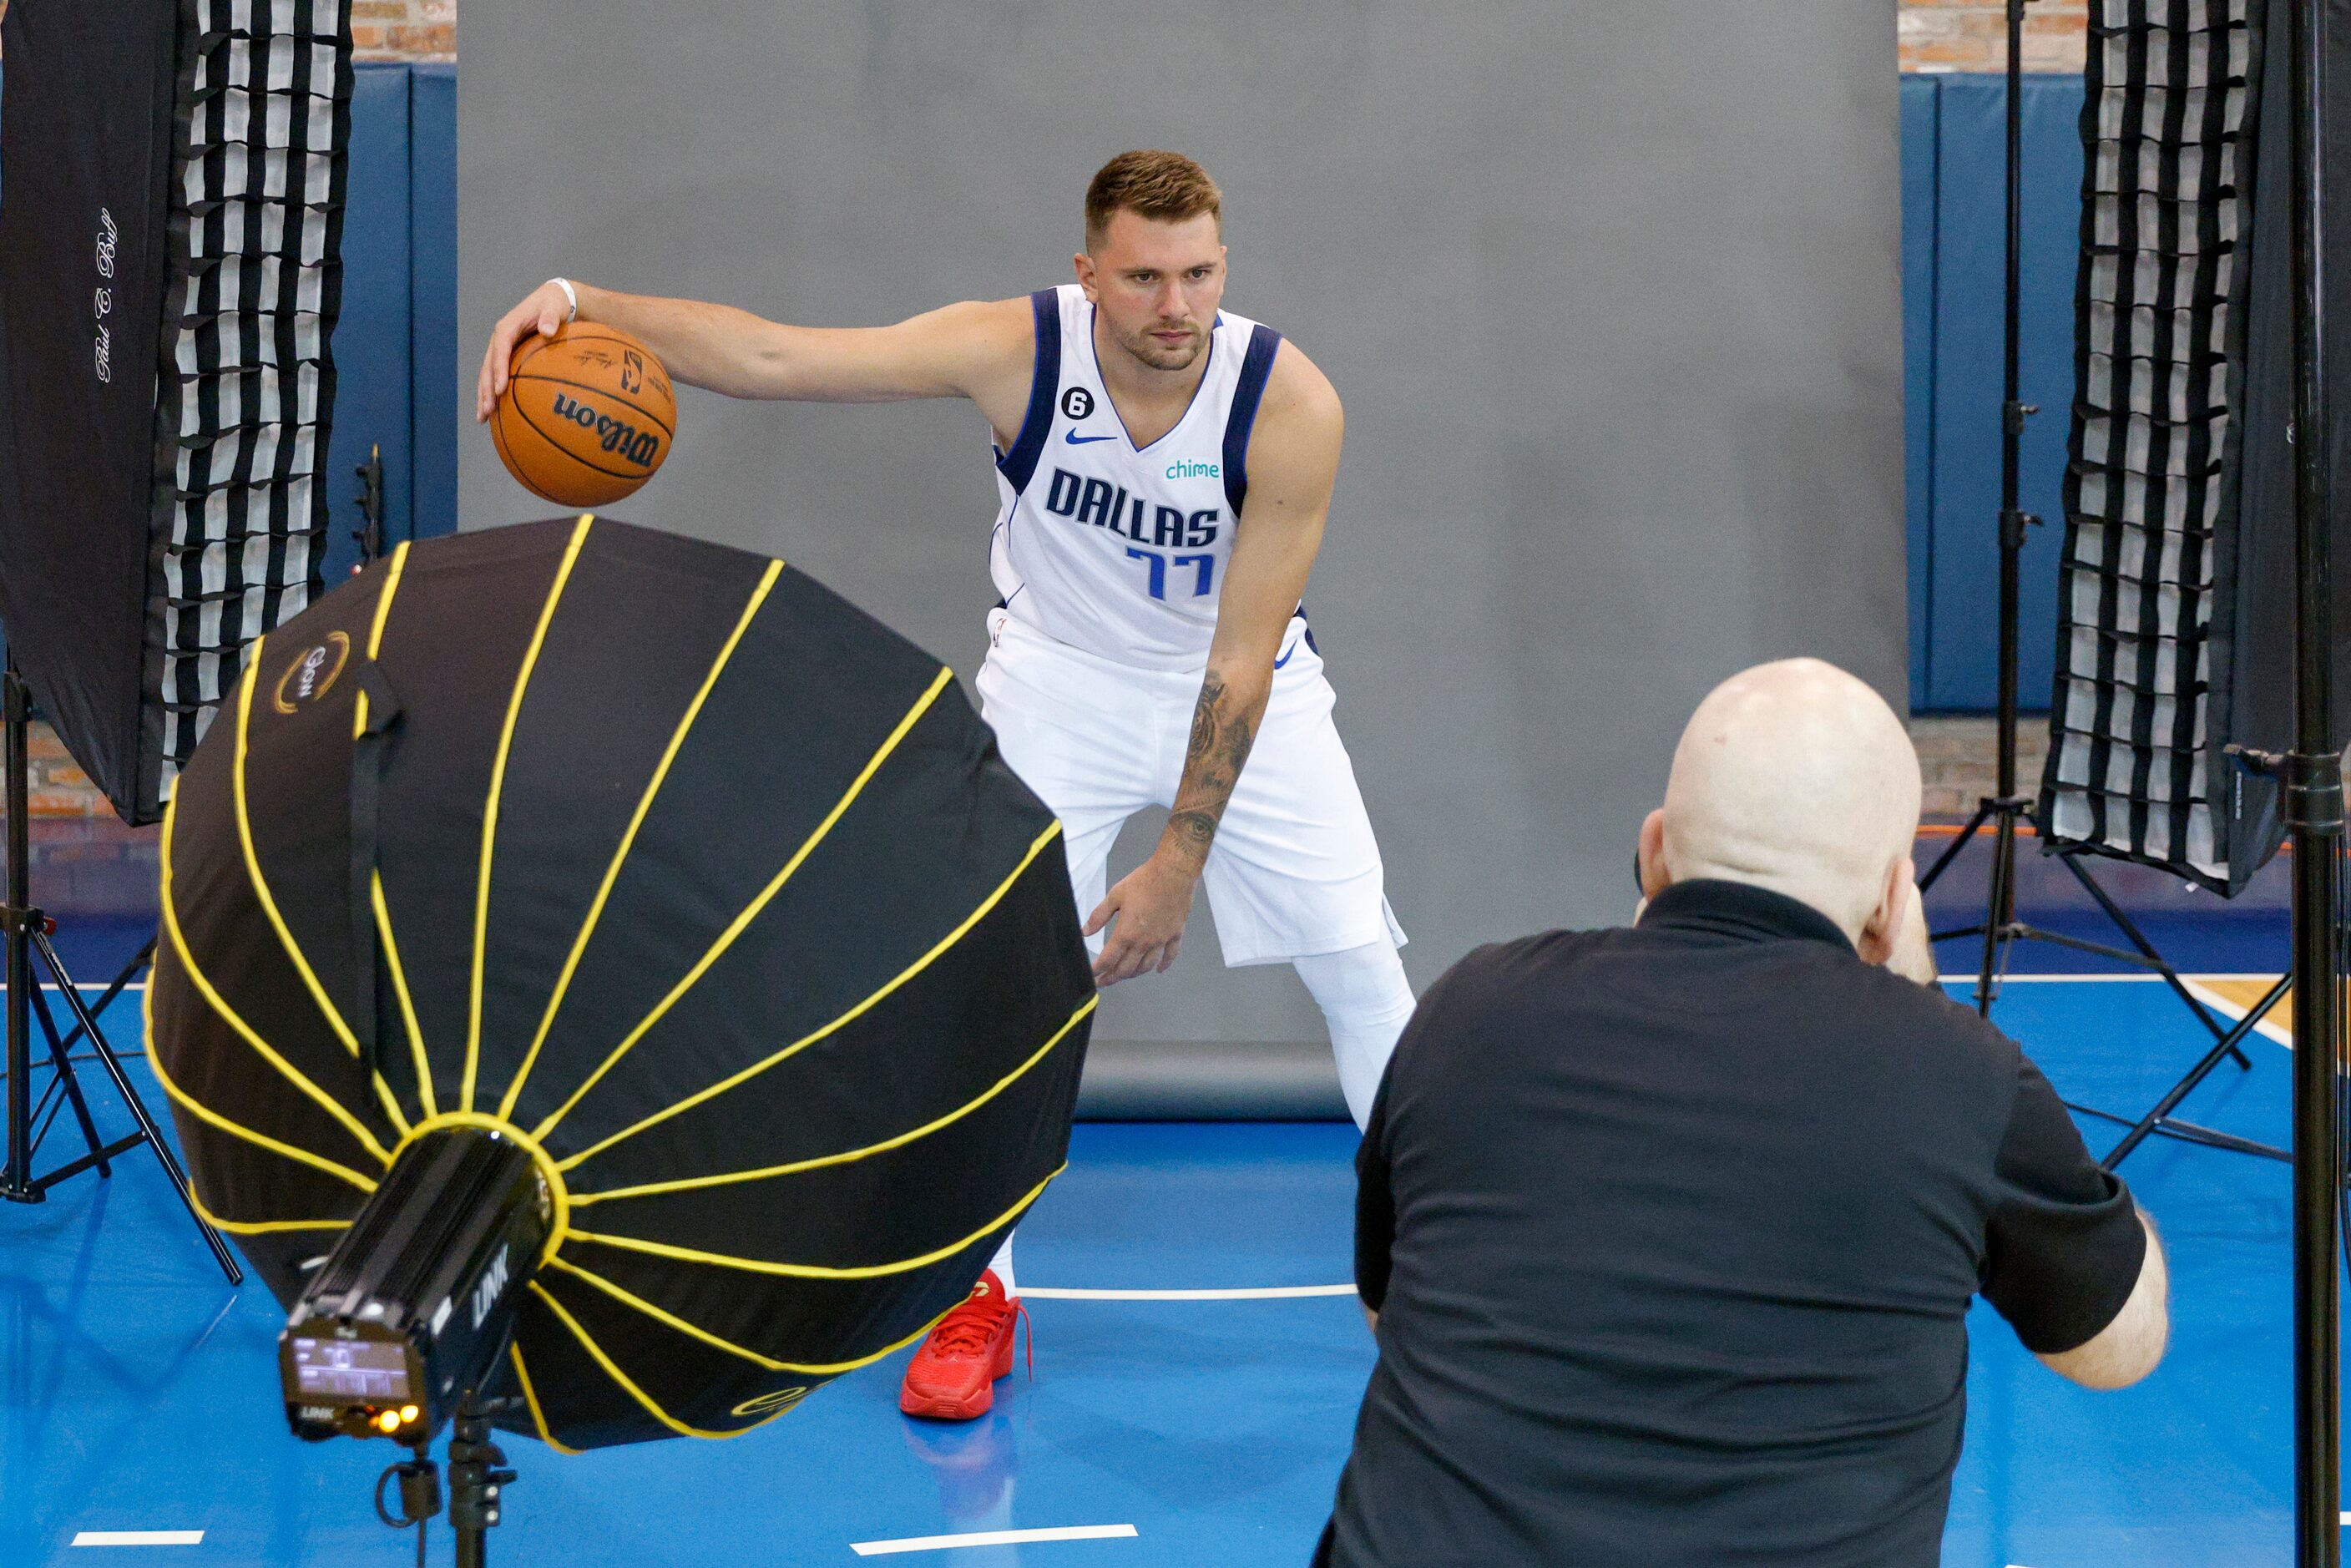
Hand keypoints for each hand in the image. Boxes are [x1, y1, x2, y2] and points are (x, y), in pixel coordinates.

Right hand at [475, 281, 576, 421]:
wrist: (551, 300)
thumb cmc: (553, 304)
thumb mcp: (554, 307)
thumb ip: (550, 318)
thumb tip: (547, 330)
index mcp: (508, 327)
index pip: (500, 349)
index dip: (499, 369)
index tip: (501, 389)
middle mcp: (499, 339)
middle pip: (488, 366)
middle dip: (486, 389)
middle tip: (487, 411)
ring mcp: (500, 348)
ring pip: (487, 374)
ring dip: (484, 395)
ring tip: (482, 418)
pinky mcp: (506, 356)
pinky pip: (496, 376)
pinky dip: (492, 393)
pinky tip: (493, 413)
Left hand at [1084, 852, 1197, 984]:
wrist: (1173, 873)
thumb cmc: (1144, 881)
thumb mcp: (1115, 895)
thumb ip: (1099, 916)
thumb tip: (1085, 931)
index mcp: (1126, 933)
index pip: (1108, 959)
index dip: (1098, 970)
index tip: (1091, 974)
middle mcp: (1144, 942)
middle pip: (1126, 968)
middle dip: (1113, 977)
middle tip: (1104, 981)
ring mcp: (1161, 940)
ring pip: (1146, 966)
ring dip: (1134, 974)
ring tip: (1125, 975)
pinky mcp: (1175, 934)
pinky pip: (1170, 955)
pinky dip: (1164, 965)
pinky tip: (1158, 970)